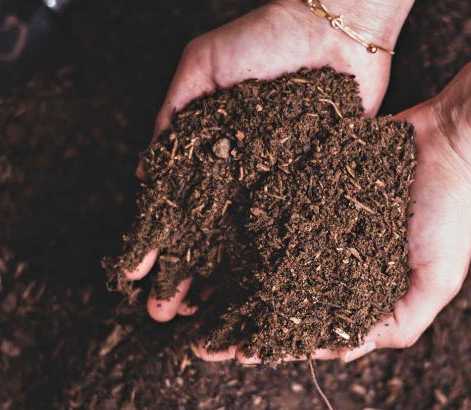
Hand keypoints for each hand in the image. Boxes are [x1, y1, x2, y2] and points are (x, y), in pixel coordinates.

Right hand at [126, 0, 411, 320]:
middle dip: (184, 277)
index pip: (174, 208)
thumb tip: (145, 175)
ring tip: (206, 318)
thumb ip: (173, 113)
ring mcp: (276, 183)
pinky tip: (260, 292)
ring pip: (245, 245)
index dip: (155, 244)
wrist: (336, 29)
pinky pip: (291, 230)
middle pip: (206, 237)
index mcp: (208, 148)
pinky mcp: (315, 185)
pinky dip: (274, 263)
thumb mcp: (203, 65)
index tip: (134, 278)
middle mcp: (240, 173)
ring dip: (223, 283)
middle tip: (165, 315)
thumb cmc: (264, 37)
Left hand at [193, 97, 470, 362]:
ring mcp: (324, 224)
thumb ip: (400, 323)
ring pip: (269, 259)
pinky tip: (214, 242)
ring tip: (195, 299)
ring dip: (235, 280)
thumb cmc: (453, 213)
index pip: (312, 328)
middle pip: (281, 299)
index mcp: (366, 291)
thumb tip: (341, 356)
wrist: (455, 138)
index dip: (274, 344)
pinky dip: (247, 229)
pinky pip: (275, 213)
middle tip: (200, 338)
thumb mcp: (438, 280)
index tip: (235, 354)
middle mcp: (340, 262)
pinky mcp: (315, 188)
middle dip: (243, 321)